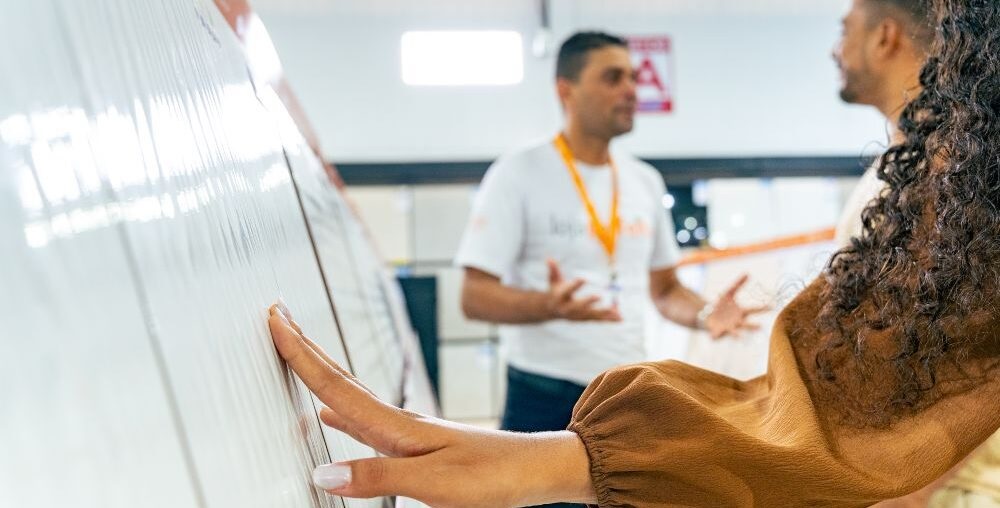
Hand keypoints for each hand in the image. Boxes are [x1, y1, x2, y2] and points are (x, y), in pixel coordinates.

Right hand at [267, 304, 595, 507]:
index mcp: (398, 427)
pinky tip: (331, 416)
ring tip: (297, 354)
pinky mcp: (417, 445)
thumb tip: (322, 472)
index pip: (337, 385)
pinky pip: (366, 420)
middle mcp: (398, 421)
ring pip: (351, 396)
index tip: (276, 320)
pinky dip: (340, 412)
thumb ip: (377, 477)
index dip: (303, 355)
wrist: (537, 470)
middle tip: (278, 316)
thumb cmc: (494, 477)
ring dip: (321, 374)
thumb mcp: (435, 484)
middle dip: (306, 349)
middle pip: (340, 379)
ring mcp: (407, 431)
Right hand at [544, 258, 620, 321]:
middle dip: (589, 302)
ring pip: (591, 315)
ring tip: (616, 311)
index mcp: (560, 297)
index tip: (583, 278)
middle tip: (600, 296)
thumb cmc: (555, 290)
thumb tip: (549, 258)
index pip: (568, 290)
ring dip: (604, 313)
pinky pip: (597, 319)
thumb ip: (553, 270)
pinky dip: (609, 319)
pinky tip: (620, 318)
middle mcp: (568, 308)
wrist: (551, 310)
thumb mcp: (553, 280)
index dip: (575, 285)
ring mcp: (577, 316)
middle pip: (579, 306)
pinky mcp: (584, 319)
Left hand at [704, 274, 768, 338]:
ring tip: (740, 337)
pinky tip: (712, 337)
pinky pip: (716, 335)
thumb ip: (738, 284)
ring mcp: (728, 328)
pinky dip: (715, 336)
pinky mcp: (717, 332)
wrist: (708, 315)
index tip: (772, 307)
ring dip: (737, 335)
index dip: (763, 308)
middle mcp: (737, 322)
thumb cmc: (721, 305)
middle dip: (752, 326)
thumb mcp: (729, 292)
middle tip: (760, 326)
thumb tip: (747, 273)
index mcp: (741, 312)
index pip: (754, 310)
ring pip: (734, 333)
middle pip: (746, 324)